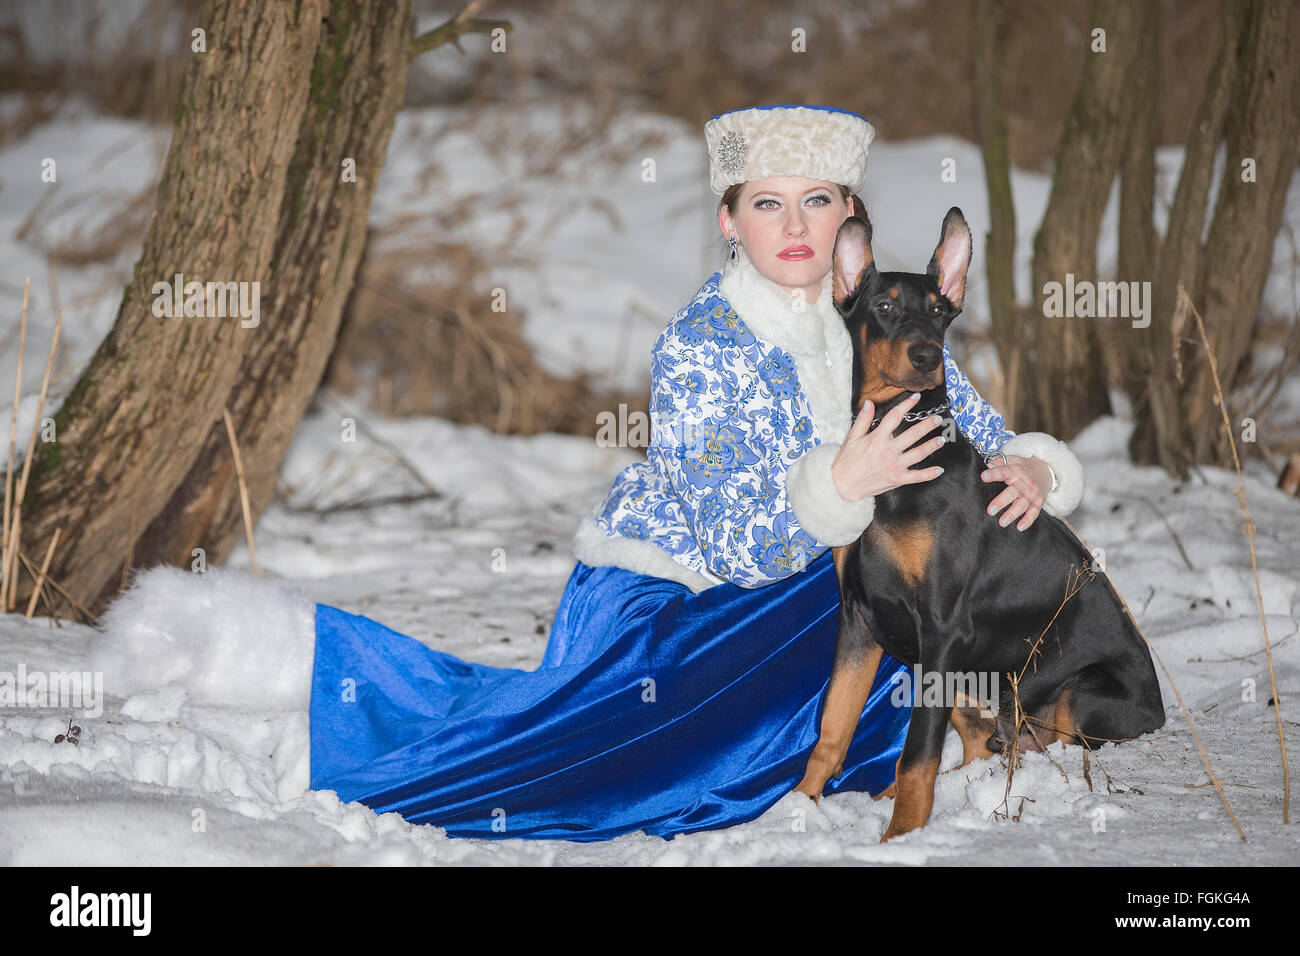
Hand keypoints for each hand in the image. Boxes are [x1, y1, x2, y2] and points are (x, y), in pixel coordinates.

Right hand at [830, 393, 945, 500]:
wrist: (842, 486)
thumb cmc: (846, 462)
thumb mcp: (852, 438)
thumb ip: (863, 420)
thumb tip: (869, 403)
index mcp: (877, 438)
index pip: (895, 416)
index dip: (906, 405)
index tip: (916, 397)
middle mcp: (888, 450)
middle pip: (913, 434)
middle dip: (927, 425)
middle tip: (938, 419)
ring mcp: (894, 466)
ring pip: (918, 453)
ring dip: (931, 445)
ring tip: (941, 439)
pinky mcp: (897, 479)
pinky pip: (916, 477)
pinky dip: (929, 474)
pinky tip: (939, 470)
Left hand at [980, 454, 1051, 530]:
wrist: (1045, 471)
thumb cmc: (1023, 467)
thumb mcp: (1011, 460)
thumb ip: (998, 462)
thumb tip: (987, 465)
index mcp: (1015, 471)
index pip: (1003, 472)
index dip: (993, 474)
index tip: (984, 477)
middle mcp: (1024, 483)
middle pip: (1012, 492)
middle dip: (1001, 501)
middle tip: (991, 511)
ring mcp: (1032, 494)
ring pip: (1022, 505)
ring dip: (1012, 514)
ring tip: (1002, 522)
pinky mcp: (1038, 502)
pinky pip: (1034, 513)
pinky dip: (1028, 520)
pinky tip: (1020, 527)